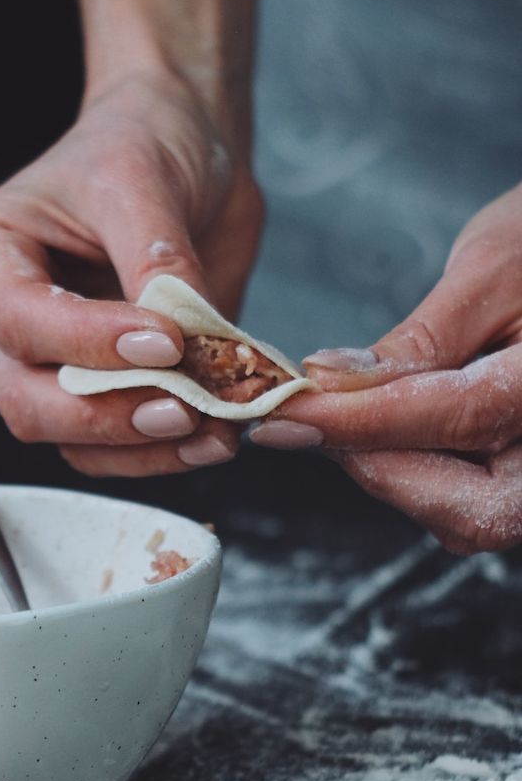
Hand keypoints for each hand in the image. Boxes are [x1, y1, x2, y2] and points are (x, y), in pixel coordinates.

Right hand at [0, 75, 263, 476]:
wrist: (183, 149)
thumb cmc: (143, 143)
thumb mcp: (145, 182)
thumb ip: (155, 265)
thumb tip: (179, 346)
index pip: (19, 321)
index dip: (88, 343)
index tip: (167, 340)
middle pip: (26, 399)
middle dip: (106, 414)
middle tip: (185, 407)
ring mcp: (41, 363)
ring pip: (64, 438)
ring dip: (140, 447)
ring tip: (215, 431)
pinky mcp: (92, 390)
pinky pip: (107, 450)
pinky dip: (157, 454)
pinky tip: (211, 438)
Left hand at [250, 184, 521, 553]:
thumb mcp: (492, 268)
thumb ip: (419, 341)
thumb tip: (333, 383)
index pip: (457, 418)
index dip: (359, 422)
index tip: (287, 415)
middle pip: (473, 507)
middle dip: (381, 468)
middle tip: (313, 421)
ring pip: (469, 512)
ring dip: (394, 471)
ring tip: (349, 413)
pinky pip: (476, 498)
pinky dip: (420, 468)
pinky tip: (388, 422)